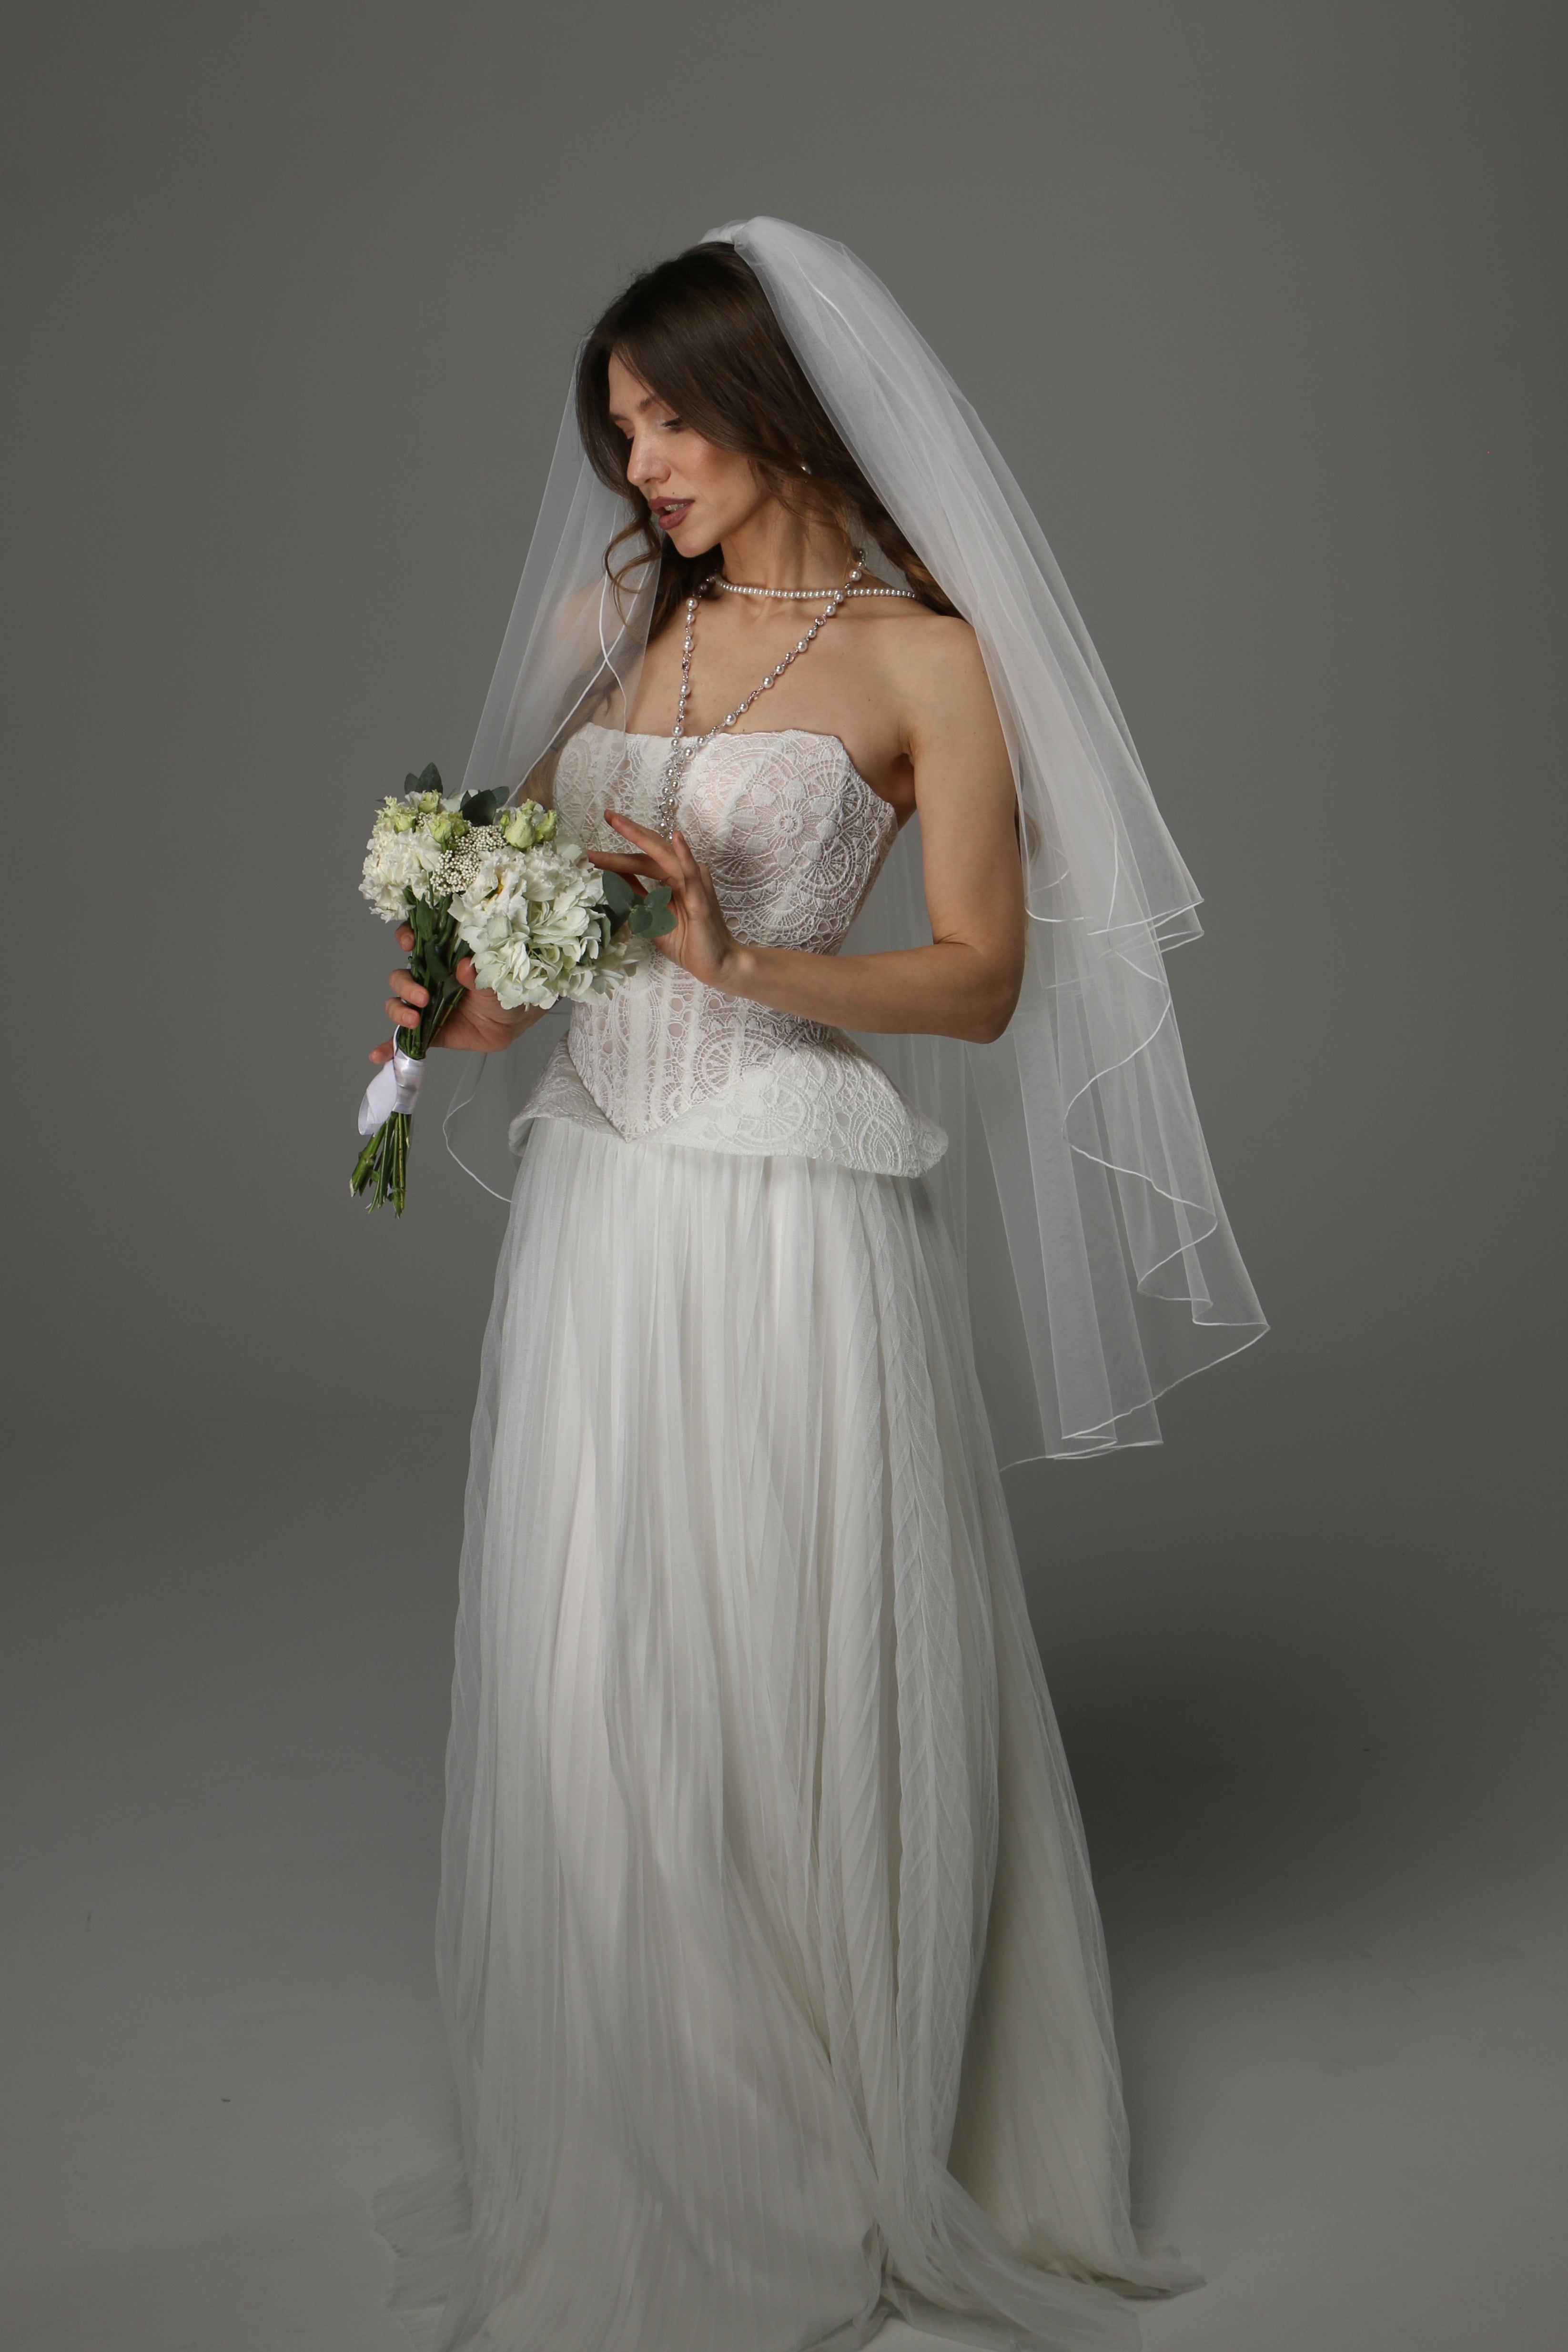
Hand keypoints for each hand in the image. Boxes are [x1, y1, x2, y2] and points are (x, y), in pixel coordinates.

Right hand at [369, 923, 536, 1063]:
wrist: (512, 1021)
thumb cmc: (502, 990)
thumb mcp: (495, 980)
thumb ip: (479, 975)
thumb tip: (464, 967)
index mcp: (442, 960)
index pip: (416, 942)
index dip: (406, 937)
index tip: (409, 942)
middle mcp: (428, 981)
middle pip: (400, 977)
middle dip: (405, 986)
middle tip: (424, 997)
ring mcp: (425, 1007)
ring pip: (397, 1004)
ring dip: (398, 1011)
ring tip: (414, 1020)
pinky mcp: (428, 1031)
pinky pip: (403, 1039)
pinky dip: (388, 1047)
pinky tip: (378, 1054)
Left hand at [591, 814, 742, 992]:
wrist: (716, 964)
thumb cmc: (688, 942)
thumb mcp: (652, 916)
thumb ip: (637, 895)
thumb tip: (614, 876)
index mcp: (673, 879)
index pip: (642, 861)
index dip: (617, 855)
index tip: (592, 852)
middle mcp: (684, 875)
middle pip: (651, 851)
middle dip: (629, 832)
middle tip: (607, 815)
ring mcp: (694, 885)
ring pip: (664, 857)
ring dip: (642, 838)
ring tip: (620, 824)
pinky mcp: (701, 899)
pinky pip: (691, 874)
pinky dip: (684, 855)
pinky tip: (676, 838)